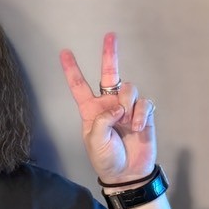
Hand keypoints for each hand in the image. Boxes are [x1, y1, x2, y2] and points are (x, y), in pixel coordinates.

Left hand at [60, 33, 155, 184]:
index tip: (65, 52)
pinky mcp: (143, 113)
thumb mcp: (94, 142)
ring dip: (128, 103)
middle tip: (110, 35)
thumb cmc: (106, 158)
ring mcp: (127, 107)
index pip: (79, 86)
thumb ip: (102, 121)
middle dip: (110, 54)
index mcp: (90, 110)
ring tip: (127, 124)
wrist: (127, 172)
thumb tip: (117, 106)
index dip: (72, 70)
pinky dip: (141, 114)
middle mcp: (108, 104)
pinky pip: (144, 103)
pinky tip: (137, 127)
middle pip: (110, 74)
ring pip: (129, 88)